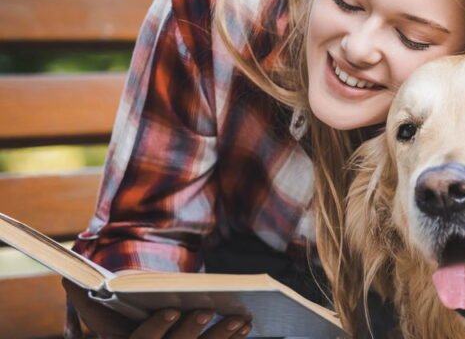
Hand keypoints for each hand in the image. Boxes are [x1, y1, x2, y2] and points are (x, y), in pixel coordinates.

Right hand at [63, 278, 251, 338]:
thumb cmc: (120, 327)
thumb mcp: (102, 318)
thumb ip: (89, 301)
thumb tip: (69, 279)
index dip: (154, 329)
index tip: (171, 310)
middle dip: (192, 331)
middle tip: (208, 309)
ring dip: (221, 337)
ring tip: (241, 319)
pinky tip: (245, 328)